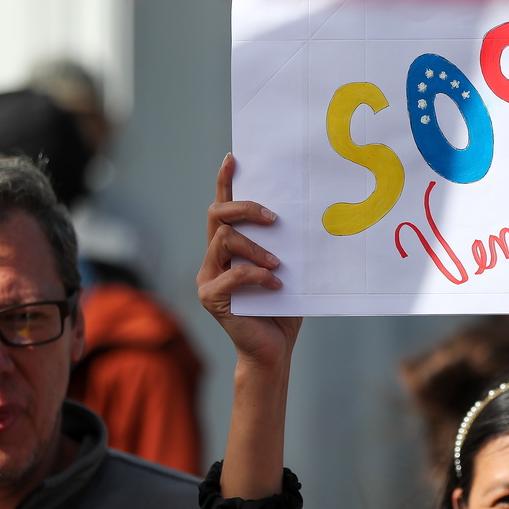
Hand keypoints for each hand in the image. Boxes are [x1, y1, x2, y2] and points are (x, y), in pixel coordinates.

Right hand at [197, 154, 301, 365]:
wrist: (273, 349)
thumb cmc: (282, 308)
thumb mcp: (285, 269)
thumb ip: (280, 246)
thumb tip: (299, 215)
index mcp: (229, 249)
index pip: (222, 208)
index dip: (225, 182)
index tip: (234, 158)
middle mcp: (213, 259)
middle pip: (217, 216)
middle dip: (244, 209)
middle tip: (273, 218)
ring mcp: (208, 278)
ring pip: (223, 240)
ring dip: (255, 247)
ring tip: (279, 263)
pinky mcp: (211, 298)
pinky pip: (233, 275)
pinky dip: (257, 275)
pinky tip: (276, 284)